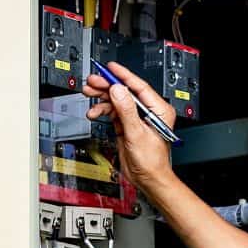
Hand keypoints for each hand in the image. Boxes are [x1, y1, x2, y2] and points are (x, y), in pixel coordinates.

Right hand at [83, 62, 176, 192]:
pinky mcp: (127, 125)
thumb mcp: (137, 134)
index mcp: (158, 110)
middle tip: (92, 81)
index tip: (110, 68)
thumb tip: (119, 91)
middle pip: (125, 92)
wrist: (148, 179)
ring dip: (102, 98)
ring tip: (89, 94)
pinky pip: (113, 112)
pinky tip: (94, 112)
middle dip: (107, 86)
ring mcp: (136, 118)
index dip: (123, 75)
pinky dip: (103, 110)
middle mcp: (148, 111)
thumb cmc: (152, 162)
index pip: (139, 87)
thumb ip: (127, 111)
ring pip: (117, 100)